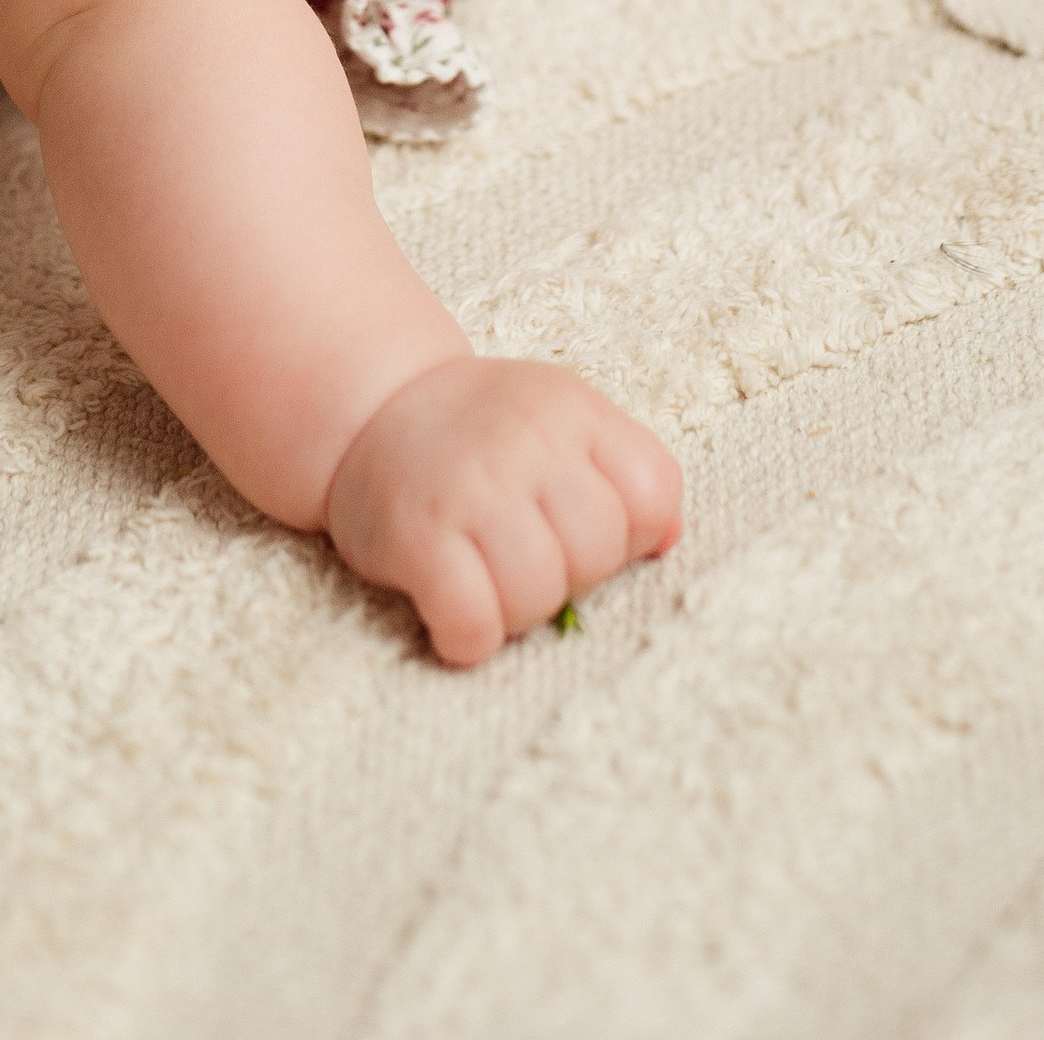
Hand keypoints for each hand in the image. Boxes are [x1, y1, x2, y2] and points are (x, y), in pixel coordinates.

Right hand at [324, 355, 680, 667]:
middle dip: (571, 576)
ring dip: (518, 612)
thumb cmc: (482, 432)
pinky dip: (468, 637)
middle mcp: (527, 440)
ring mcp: (471, 488)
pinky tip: (454, 611)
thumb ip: (621, 471)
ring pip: (540, 596)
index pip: (652, 495)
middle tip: (525, 557)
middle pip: (597, 553)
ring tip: (488, 582)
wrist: (373, 406)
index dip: (630, 534)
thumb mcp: (562, 421)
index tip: (580, 531)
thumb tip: (669, 541)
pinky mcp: (417, 536)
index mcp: (573, 410)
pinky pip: (474, 623)